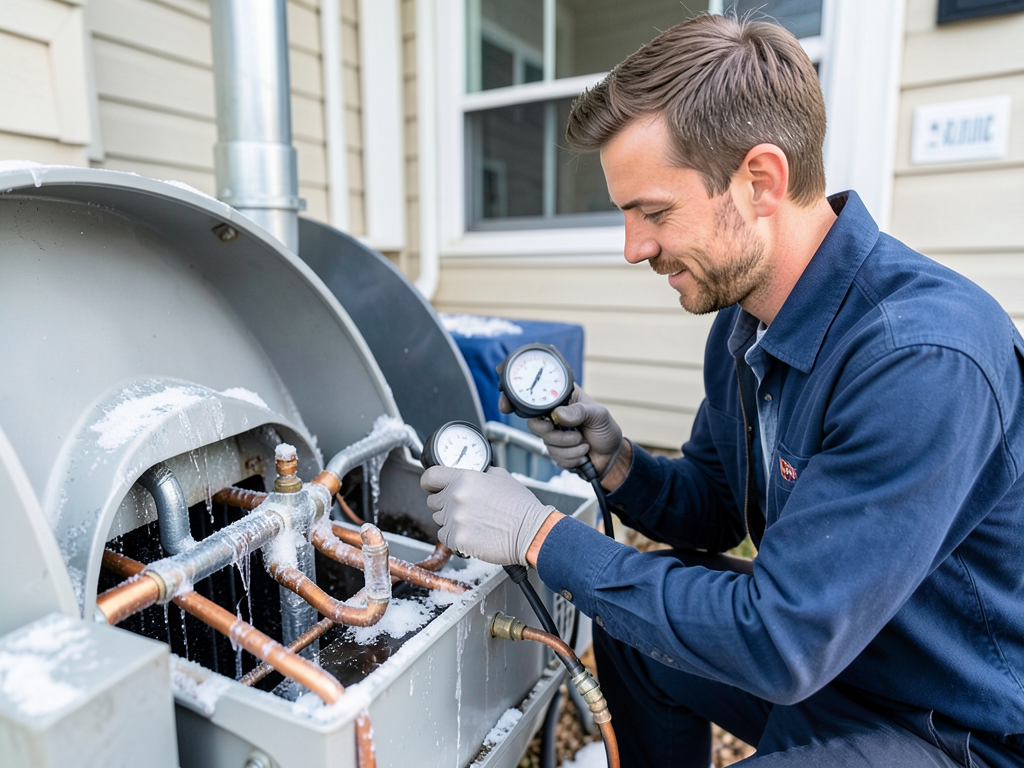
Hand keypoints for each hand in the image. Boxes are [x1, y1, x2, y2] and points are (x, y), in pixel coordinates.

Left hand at [420, 466, 554, 566]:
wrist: (530, 532)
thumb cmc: (520, 506)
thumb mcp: (500, 476)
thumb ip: (478, 474)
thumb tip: (467, 475)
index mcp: (464, 478)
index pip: (430, 477)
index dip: (429, 483)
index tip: (432, 487)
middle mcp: (456, 496)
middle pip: (433, 501)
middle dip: (445, 505)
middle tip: (466, 510)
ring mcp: (455, 519)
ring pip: (439, 520)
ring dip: (451, 522)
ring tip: (475, 522)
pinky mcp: (457, 538)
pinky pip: (445, 537)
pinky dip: (456, 537)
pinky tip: (474, 534)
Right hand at [500, 386, 623, 476]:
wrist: (611, 458)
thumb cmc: (606, 431)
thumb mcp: (599, 415)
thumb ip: (580, 412)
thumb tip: (558, 414)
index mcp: (562, 399)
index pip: (536, 395)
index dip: (518, 399)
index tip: (507, 404)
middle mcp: (554, 415)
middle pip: (535, 424)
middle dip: (553, 433)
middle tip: (571, 432)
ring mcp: (553, 434)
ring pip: (546, 443)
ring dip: (569, 446)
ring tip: (584, 441)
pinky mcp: (556, 451)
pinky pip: (555, 457)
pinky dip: (571, 457)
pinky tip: (582, 452)